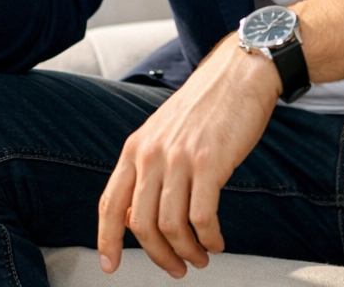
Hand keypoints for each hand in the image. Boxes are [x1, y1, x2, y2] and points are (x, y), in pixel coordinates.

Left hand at [98, 36, 279, 277]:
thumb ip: (147, 170)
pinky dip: (209, 239)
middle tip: (176, 268)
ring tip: (200, 257)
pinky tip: (216, 242)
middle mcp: (151, 154)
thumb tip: (137, 217)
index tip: (110, 266)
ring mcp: (179, 158)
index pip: (110, 203)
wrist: (237, 76)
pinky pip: (202, 218)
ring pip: (171, 225)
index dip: (107, 240)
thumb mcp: (161, 134)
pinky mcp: (209, 163)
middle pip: (141, 224)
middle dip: (158, 255)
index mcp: (134, 148)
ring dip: (187, 251)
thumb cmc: (203, 108)